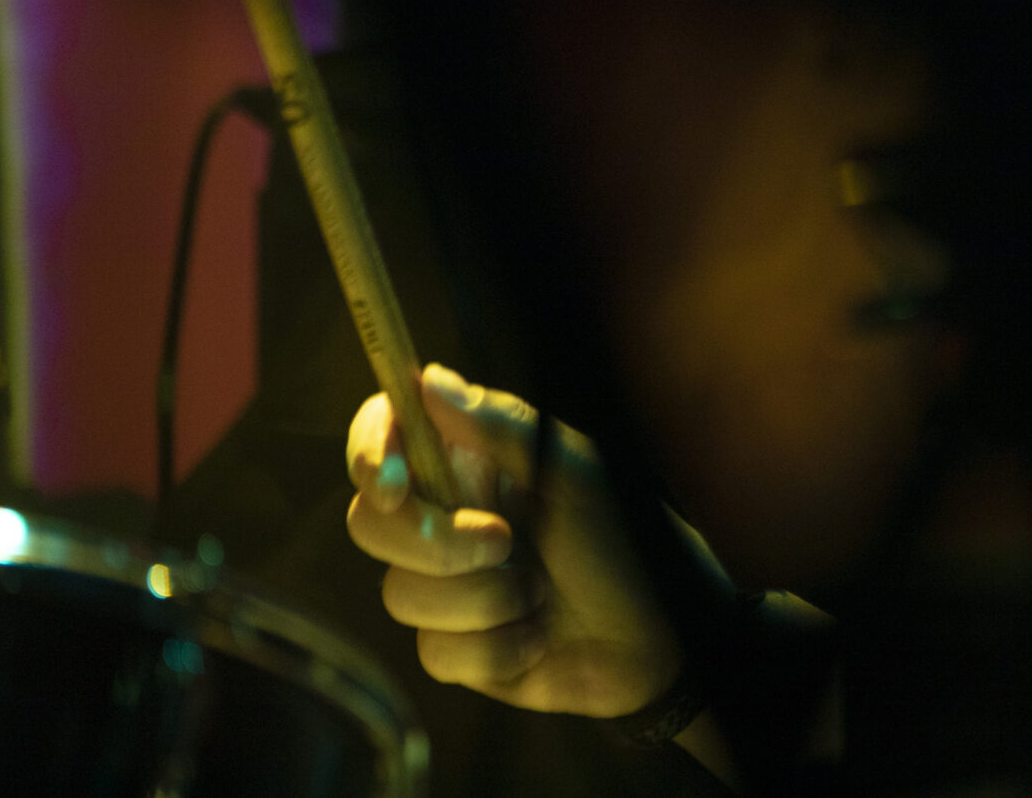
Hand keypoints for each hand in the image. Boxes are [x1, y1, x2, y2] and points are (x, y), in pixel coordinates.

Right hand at [345, 363, 711, 717]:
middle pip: (372, 523)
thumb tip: (428, 380)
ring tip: (541, 594)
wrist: (660, 639)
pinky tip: (536, 636)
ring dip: (483, 600)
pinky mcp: (457, 645)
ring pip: (402, 594)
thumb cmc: (626, 542)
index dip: (371, 451)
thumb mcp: (574, 474)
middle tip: (504, 542)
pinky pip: (434, 651)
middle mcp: (450, 516)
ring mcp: (448, 583)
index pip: (388, 435)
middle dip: (435, 543)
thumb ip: (499, 428)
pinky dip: (493, 647)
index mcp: (474, 461)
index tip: (392, 483)